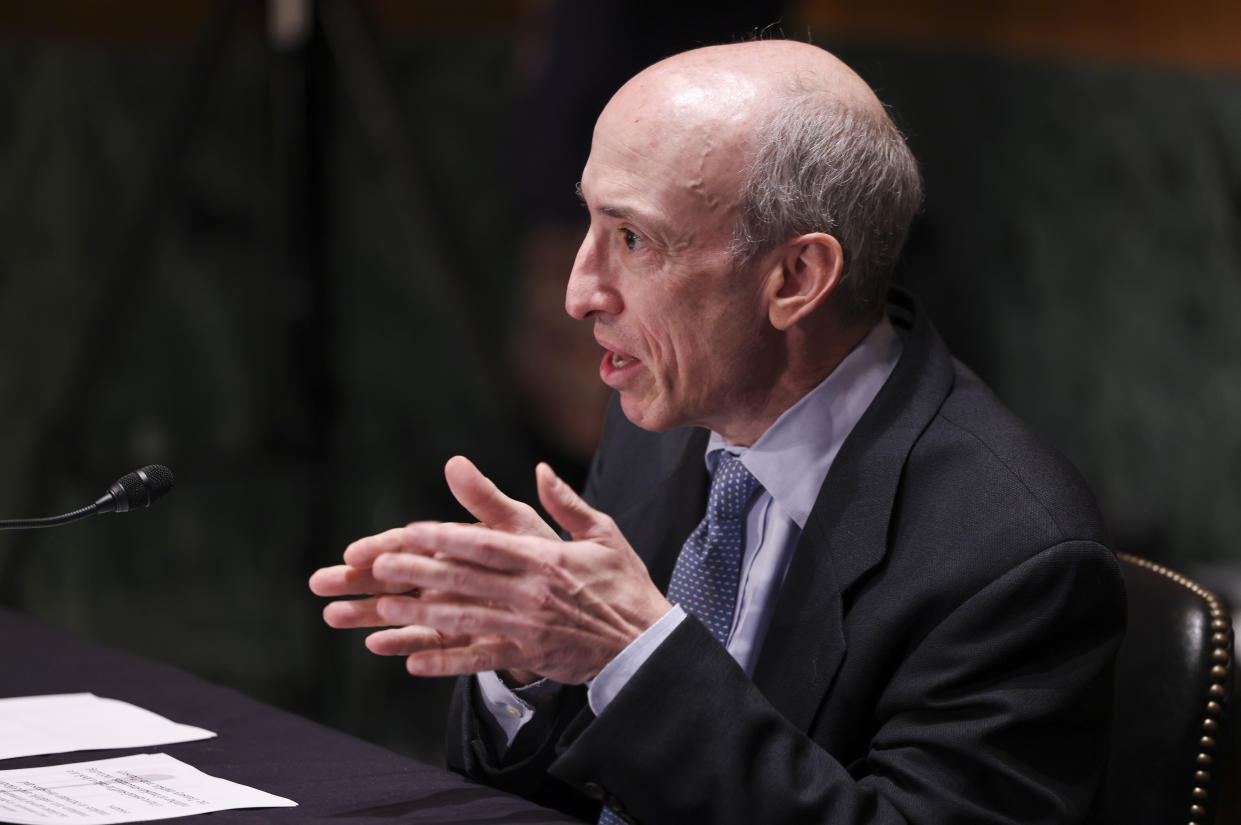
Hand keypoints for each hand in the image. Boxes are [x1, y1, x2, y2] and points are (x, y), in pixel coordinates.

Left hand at [309, 457, 671, 683]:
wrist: (647, 643)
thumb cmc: (624, 584)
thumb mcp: (603, 533)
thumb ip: (566, 503)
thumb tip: (540, 470)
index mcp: (546, 558)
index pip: (486, 544)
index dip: (445, 537)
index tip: (409, 531)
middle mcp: (532, 592)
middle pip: (466, 580)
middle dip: (418, 572)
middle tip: (376, 566)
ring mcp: (528, 627)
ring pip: (465, 619)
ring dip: (421, 615)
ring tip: (381, 609)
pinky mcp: (531, 657)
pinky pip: (481, 661)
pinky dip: (446, 662)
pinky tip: (412, 661)